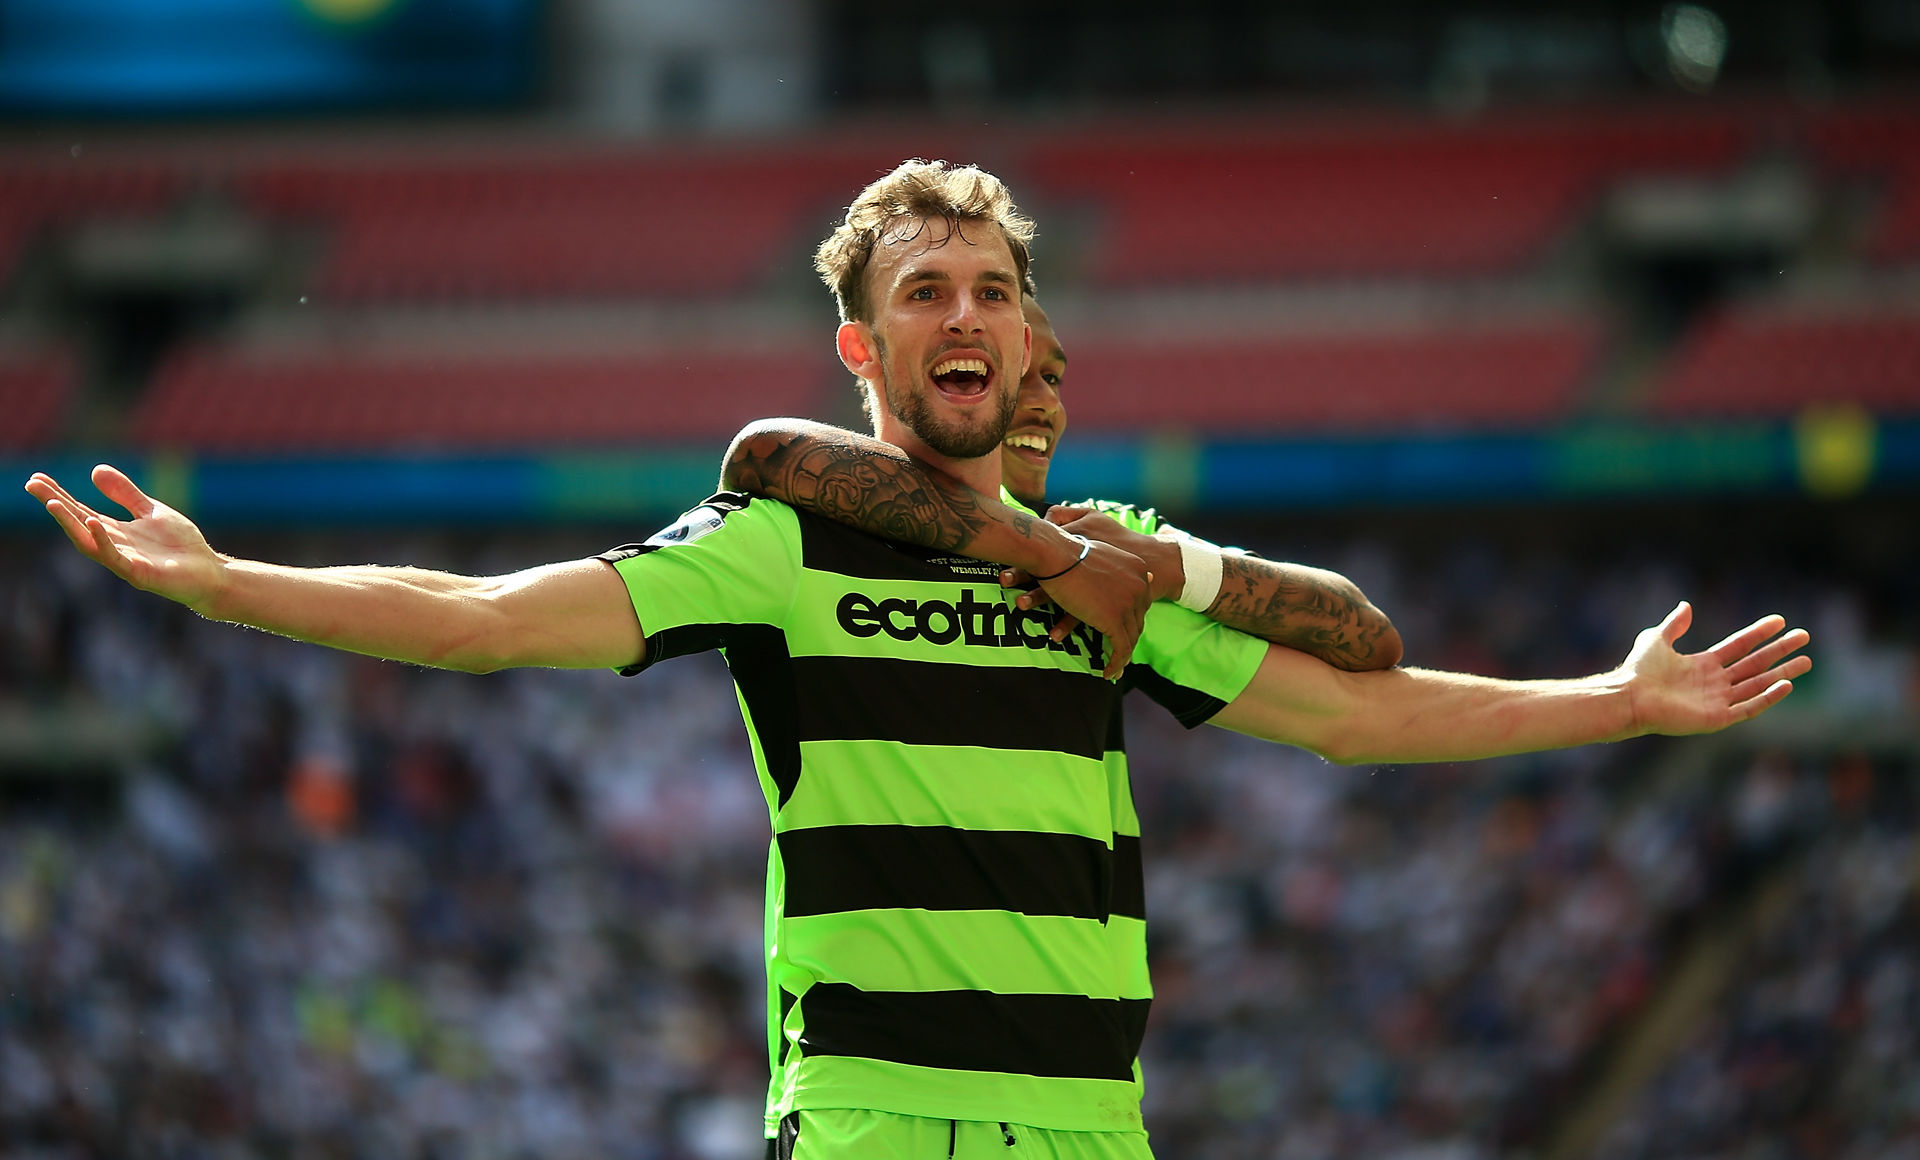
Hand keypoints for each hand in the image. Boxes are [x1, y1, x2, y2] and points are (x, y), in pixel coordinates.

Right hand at [25, 465, 225, 609]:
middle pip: (77, 524)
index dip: (59, 495)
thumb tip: (94, 470)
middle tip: (32, 485)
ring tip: (52, 503)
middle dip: (55, 505)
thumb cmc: (180, 546)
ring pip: (88, 543)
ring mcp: (124, 562)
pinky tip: (93, 522)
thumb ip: (126, 494)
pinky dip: (102, 541)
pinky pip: (115, 558)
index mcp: (115, 531)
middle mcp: (114, 546)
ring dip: (70, 523)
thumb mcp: (152, 511)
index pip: (80, 511)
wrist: (209, 572)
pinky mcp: (140, 575)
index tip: (37, 478)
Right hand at [999, 509, 1180, 651]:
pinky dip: (1115, 663)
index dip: (1131, 617)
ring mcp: (1129, 603)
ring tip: (1114, 666)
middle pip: (1137, 619)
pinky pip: (1120, 649)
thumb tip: (1124, 572)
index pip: (1140, 599)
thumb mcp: (1097, 550)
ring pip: (1130, 636)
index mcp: (1137, 569)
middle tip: (1119, 651)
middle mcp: (1139, 585)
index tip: (1123, 629)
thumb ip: (1115, 564)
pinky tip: (1107, 672)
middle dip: (1128, 636)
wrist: (1055, 554)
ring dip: (1122, 654)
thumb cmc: (1067, 550)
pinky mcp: (1115, 620)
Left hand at [1622, 602, 1810, 735]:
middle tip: (1805, 638)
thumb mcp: (1656, 639)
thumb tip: (1686, 605)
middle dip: (1780, 651)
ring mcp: (1717, 701)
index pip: (1738, 647)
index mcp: (1702, 665)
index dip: (1759, 633)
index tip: (1781, 621)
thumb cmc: (1638, 671)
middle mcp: (1714, 683)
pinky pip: (1748, 708)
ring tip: (1806, 661)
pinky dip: (1768, 697)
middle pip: (1754, 665)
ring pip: (1758, 685)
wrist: (1629, 696)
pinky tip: (1786, 685)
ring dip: (1782, 673)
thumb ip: (1674, 624)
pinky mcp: (1717, 719)